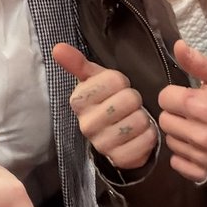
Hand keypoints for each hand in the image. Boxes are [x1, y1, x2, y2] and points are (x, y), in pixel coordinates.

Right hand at [54, 43, 156, 169]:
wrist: (113, 137)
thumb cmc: (105, 101)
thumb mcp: (93, 79)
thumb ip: (77, 63)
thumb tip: (57, 47)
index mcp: (78, 100)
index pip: (115, 80)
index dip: (121, 82)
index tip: (115, 90)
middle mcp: (86, 124)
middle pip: (129, 99)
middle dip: (134, 100)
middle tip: (126, 106)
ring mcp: (102, 144)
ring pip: (139, 120)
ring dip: (142, 118)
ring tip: (132, 120)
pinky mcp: (119, 159)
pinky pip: (146, 140)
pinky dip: (148, 135)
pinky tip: (138, 134)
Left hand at [157, 40, 206, 184]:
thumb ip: (198, 62)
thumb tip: (177, 45)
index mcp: (200, 106)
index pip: (165, 98)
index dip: (176, 95)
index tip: (190, 97)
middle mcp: (198, 134)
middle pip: (165, 120)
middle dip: (177, 115)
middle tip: (194, 114)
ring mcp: (200, 157)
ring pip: (171, 142)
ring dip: (181, 135)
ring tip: (200, 130)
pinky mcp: (203, 174)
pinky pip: (177, 164)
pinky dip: (185, 156)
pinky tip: (200, 148)